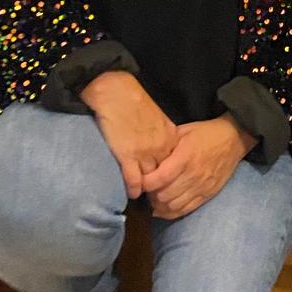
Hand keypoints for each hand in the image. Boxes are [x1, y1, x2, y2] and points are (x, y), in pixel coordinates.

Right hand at [80, 71, 176, 198]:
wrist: (117, 93)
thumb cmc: (135, 102)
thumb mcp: (157, 119)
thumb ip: (162, 135)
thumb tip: (162, 149)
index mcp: (170, 136)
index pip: (175, 163)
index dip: (170, 173)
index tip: (167, 182)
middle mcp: (160, 146)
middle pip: (165, 174)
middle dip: (161, 185)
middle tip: (157, 196)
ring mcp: (145, 152)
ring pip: (150, 179)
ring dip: (148, 189)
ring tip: (145, 198)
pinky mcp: (127, 155)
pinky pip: (134, 180)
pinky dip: (133, 189)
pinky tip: (132, 193)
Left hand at [142, 115, 255, 219]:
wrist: (234, 138)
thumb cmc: (206, 133)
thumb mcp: (184, 131)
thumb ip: (166, 144)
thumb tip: (147, 155)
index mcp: (185, 157)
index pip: (160, 178)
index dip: (145, 183)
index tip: (139, 180)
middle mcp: (193, 175)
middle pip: (163, 195)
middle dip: (150, 194)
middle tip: (146, 189)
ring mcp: (201, 187)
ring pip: (173, 206)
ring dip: (160, 205)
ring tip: (155, 197)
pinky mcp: (208, 194)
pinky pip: (186, 210)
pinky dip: (172, 212)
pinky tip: (164, 207)